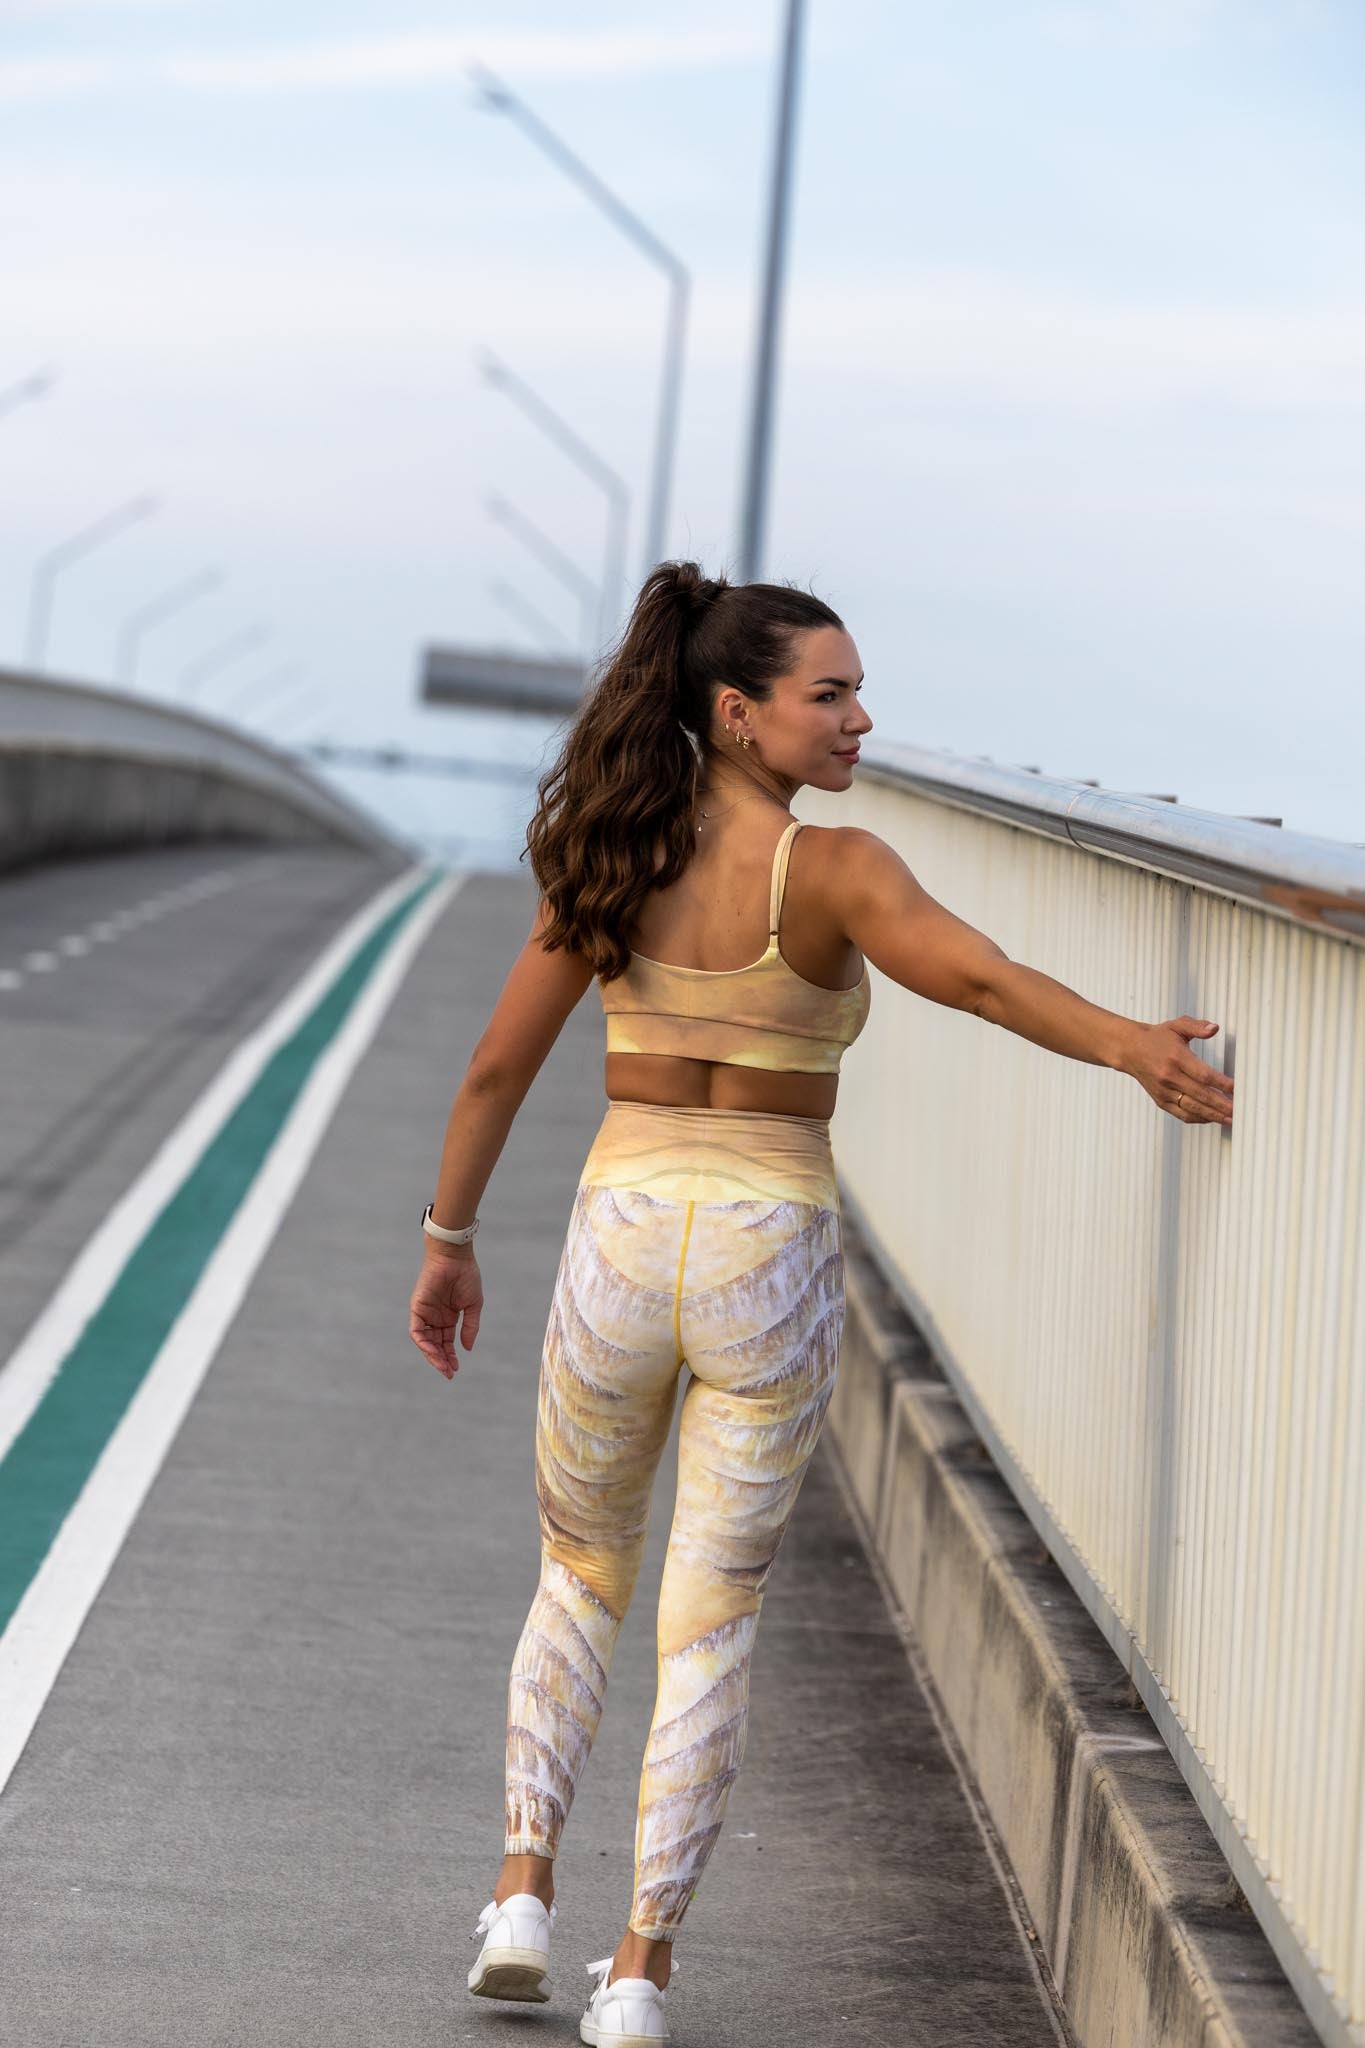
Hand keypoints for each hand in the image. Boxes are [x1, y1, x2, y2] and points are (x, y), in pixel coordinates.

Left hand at [409, 1245, 482, 1378]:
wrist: (454, 1257)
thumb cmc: (466, 1276)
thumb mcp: (473, 1305)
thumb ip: (470, 1327)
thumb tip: (467, 1348)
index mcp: (448, 1317)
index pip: (446, 1342)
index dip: (450, 1356)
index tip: (456, 1369)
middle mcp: (435, 1318)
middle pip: (435, 1345)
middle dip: (441, 1360)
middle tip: (449, 1373)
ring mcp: (425, 1313)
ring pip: (425, 1341)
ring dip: (432, 1355)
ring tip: (443, 1366)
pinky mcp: (417, 1308)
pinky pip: (417, 1331)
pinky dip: (423, 1343)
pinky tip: (434, 1351)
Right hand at [1121, 1016, 1234, 1126]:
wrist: (1130, 1049)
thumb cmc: (1156, 1038)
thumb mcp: (1177, 1026)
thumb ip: (1197, 1027)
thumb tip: (1214, 1028)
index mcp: (1176, 1058)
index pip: (1204, 1075)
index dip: (1222, 1084)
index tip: (1236, 1089)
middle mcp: (1169, 1077)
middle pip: (1201, 1095)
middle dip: (1222, 1104)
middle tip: (1238, 1110)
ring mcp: (1164, 1091)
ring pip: (1192, 1108)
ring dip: (1212, 1115)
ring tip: (1229, 1119)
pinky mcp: (1161, 1100)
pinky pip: (1181, 1114)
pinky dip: (1198, 1119)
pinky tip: (1211, 1119)